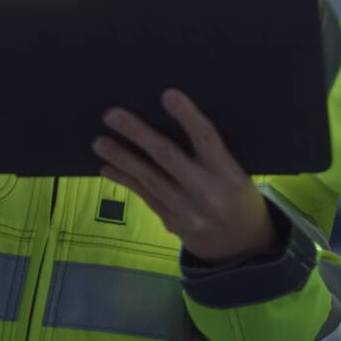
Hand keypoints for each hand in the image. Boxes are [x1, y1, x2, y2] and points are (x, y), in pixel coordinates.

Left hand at [93, 89, 279, 263]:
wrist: (241, 246)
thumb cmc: (238, 197)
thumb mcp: (237, 173)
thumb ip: (211, 154)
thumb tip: (170, 122)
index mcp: (228, 174)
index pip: (206, 139)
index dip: (187, 116)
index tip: (168, 94)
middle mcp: (205, 192)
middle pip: (166, 157)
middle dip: (137, 133)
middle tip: (112, 114)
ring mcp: (185, 210)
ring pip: (148, 178)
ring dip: (121, 157)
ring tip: (99, 142)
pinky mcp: (170, 221)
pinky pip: (144, 196)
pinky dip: (125, 179)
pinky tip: (107, 167)